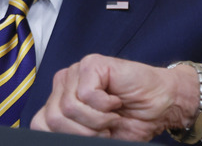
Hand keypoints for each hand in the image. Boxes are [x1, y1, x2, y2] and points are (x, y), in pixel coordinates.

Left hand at [30, 54, 201, 141]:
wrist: (162, 106)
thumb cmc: (131, 120)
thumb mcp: (95, 134)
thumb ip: (71, 134)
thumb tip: (55, 137)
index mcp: (60, 102)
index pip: (40, 125)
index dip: (66, 137)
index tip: (93, 135)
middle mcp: (64, 84)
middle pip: (54, 119)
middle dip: (84, 131)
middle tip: (106, 126)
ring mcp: (76, 72)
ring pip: (69, 108)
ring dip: (97, 120)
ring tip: (112, 114)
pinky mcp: (92, 64)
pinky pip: (86, 95)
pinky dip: (106, 106)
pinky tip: (116, 100)